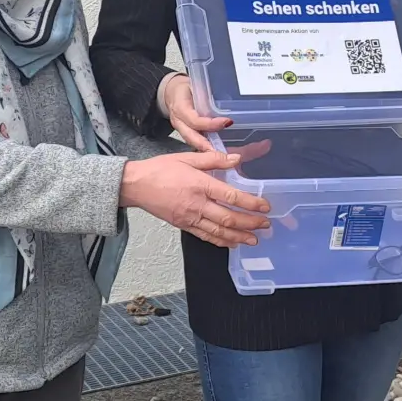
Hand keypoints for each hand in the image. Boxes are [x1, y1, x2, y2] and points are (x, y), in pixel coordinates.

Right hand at [120, 150, 270, 247]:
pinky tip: (232, 243)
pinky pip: (205, 236)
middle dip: (250, 224)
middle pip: (228, 218)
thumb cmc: (159, 169)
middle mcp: (196, 205)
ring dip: (239, 237)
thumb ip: (213, 159)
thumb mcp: (187, 157)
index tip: (265, 206)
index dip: (251, 203)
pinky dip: (220, 241)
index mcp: (199, 185)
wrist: (135, 185)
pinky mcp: (183, 226)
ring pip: (218, 232)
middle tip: (266, 225)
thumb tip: (236, 159)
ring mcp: (190, 218)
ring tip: (254, 239)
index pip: (231, 197)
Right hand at [161, 74, 229, 151]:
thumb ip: (206, 94)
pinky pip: (192, 141)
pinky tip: (214, 154)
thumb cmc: (185, 88)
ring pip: (191, 142)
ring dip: (205, 149)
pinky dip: (202, 148)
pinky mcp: (183, 133)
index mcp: (180, 107)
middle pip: (191, 136)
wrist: (170, 92)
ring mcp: (179, 129)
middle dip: (206, 146)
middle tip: (221, 153)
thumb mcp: (195, 86)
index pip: (195, 119)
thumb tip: (226, 100)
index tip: (227, 122)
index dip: (211, 123)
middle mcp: (178, 121)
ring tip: (220, 157)